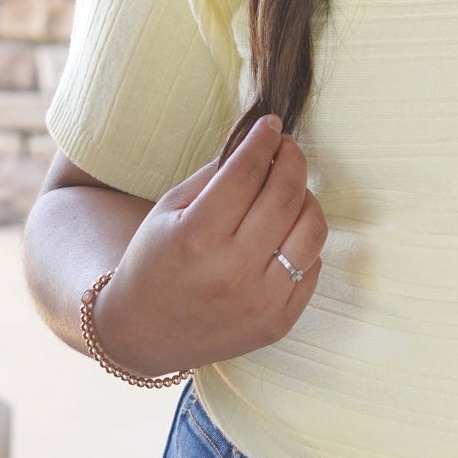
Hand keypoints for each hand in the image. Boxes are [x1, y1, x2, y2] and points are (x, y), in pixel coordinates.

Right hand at [89, 115, 328, 378]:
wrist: (144, 332)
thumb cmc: (155, 261)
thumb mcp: (169, 210)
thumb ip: (215, 174)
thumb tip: (258, 141)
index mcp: (197, 237)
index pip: (246, 173)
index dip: (263, 141)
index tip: (272, 125)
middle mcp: (232, 270)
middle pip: (286, 196)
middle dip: (292, 160)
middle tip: (288, 147)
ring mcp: (260, 300)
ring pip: (312, 230)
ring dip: (307, 198)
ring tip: (290, 190)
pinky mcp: (279, 322)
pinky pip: (313, 266)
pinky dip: (304, 241)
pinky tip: (285, 232)